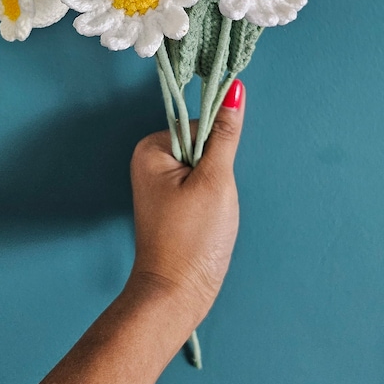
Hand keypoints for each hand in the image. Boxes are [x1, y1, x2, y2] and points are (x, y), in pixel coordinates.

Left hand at [125, 81, 245, 334]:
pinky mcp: (169, 203)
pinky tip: (204, 224)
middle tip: (209, 204)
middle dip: (217, 172)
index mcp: (151, 148)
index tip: (212, 183)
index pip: (200, 125)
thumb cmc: (192, 240)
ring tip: (206, 216)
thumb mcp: (215, 180)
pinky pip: (199, 187)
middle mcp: (149, 160)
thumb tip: (234, 89)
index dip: (217, 152)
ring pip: (205, 168)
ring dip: (216, 189)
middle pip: (202, 145)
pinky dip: (210, 202)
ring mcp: (158, 183)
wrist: (176, 295)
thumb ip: (226, 134)